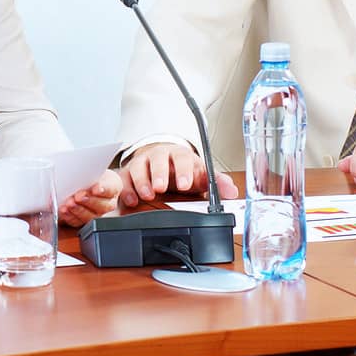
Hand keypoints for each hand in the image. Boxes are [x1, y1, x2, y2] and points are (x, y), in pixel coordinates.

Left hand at [58, 169, 121, 226]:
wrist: (83, 180)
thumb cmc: (88, 173)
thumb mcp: (91, 167)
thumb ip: (90, 169)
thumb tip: (81, 166)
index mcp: (113, 186)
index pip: (111, 189)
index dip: (104, 189)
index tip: (96, 189)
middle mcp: (108, 202)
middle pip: (102, 205)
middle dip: (88, 201)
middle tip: (78, 196)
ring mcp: (97, 212)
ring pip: (90, 216)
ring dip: (78, 210)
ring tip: (69, 204)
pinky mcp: (84, 219)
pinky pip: (78, 222)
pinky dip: (70, 216)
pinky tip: (65, 211)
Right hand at [118, 142, 238, 206]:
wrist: (162, 161)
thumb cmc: (181, 170)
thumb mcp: (199, 174)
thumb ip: (215, 182)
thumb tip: (232, 191)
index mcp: (179, 155)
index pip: (182, 158)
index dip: (183, 170)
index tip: (184, 184)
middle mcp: (159, 156)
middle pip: (157, 159)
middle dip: (158, 173)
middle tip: (161, 188)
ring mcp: (142, 163)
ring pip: (138, 167)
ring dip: (141, 181)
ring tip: (147, 195)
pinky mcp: (128, 173)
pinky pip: (123, 178)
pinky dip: (126, 189)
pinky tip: (130, 200)